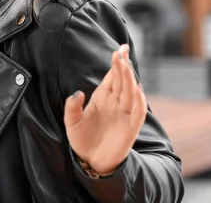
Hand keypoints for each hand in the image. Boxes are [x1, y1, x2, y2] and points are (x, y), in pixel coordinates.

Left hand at [64, 44, 146, 174]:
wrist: (90, 161)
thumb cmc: (82, 139)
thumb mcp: (71, 122)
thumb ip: (72, 107)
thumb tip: (78, 93)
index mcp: (102, 98)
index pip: (112, 76)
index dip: (116, 63)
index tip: (119, 49)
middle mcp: (115, 103)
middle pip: (122, 80)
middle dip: (122, 66)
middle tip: (121, 52)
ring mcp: (123, 114)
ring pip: (130, 93)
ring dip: (129, 79)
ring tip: (126, 65)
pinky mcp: (130, 128)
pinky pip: (138, 112)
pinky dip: (139, 101)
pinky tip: (137, 90)